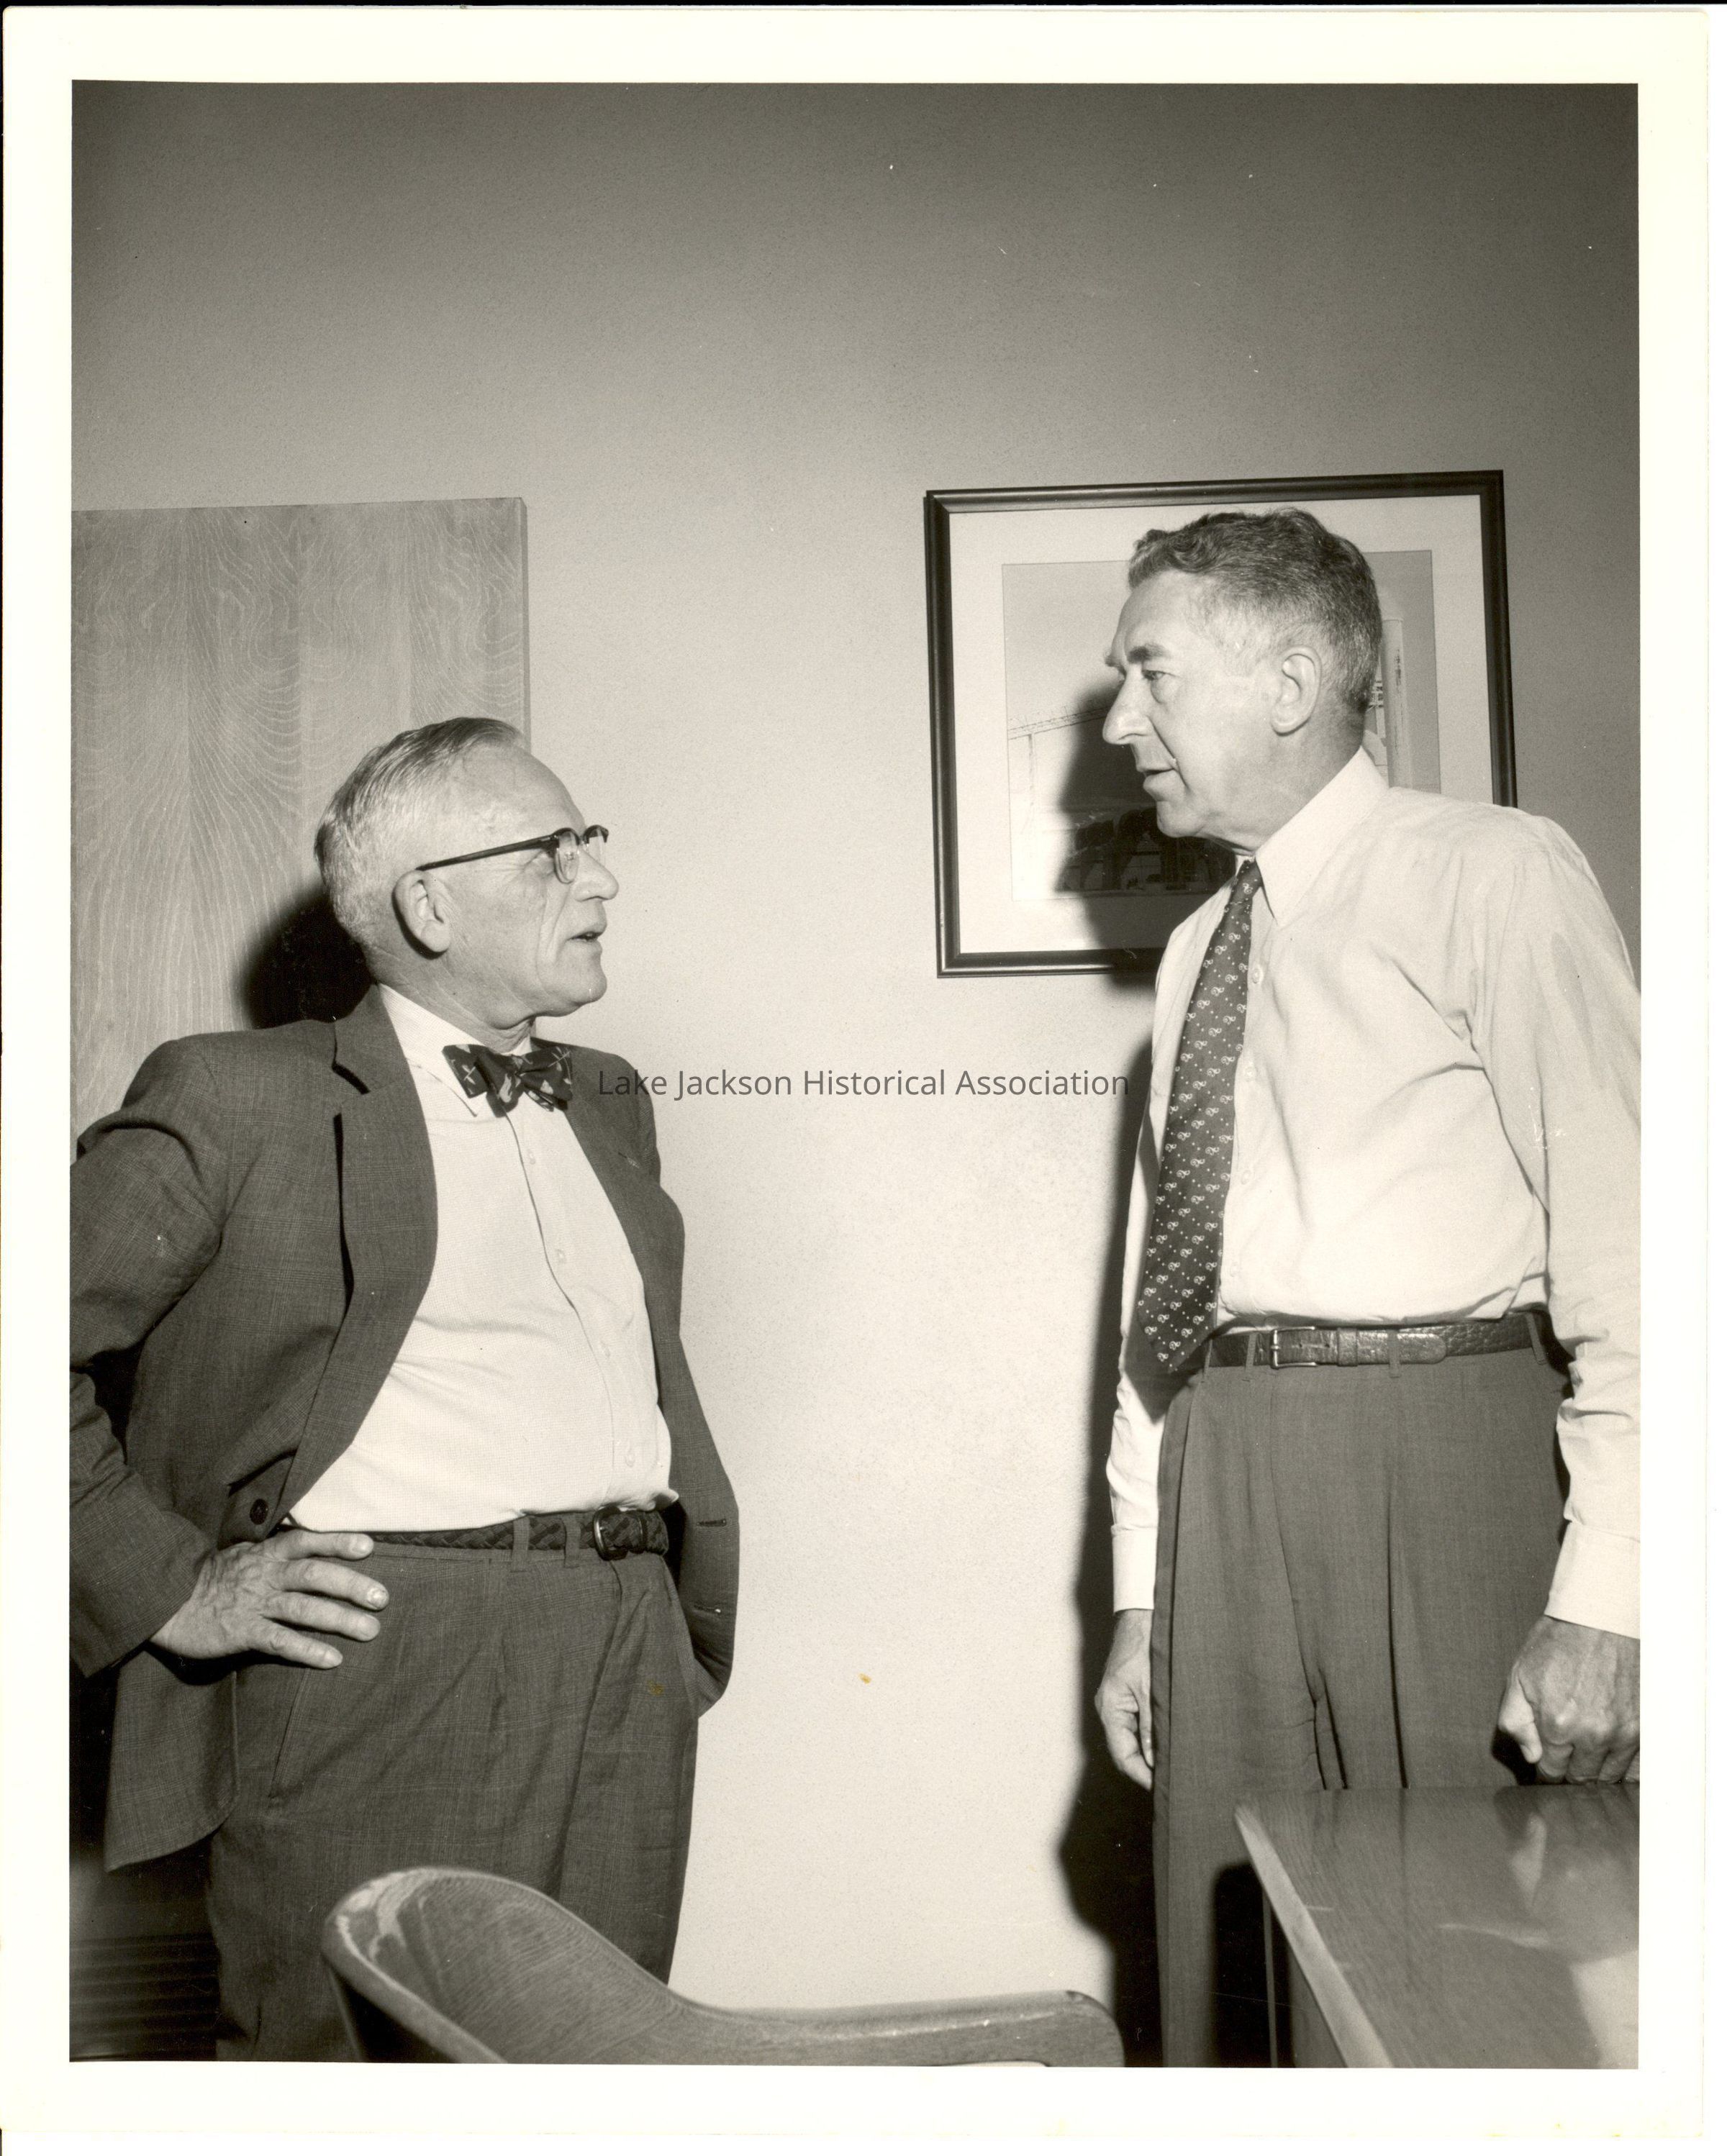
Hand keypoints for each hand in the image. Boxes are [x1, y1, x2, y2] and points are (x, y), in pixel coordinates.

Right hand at [150, 1530, 387, 1667]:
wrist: (166, 1602)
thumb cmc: (212, 1580)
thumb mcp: (244, 1557)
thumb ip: (276, 1556)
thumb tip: (314, 1552)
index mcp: (265, 1554)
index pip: (305, 1541)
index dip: (336, 1542)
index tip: (368, 1546)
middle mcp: (264, 1576)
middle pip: (313, 1575)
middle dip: (350, 1585)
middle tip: (382, 1598)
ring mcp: (253, 1604)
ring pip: (303, 1609)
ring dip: (339, 1619)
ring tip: (370, 1630)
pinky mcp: (241, 1632)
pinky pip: (280, 1642)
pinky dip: (308, 1650)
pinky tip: (333, 1659)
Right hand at [1095, 1607, 1154, 1788]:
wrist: (1141, 1617)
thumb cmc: (1142, 1647)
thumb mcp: (1150, 1688)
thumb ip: (1151, 1725)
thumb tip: (1153, 1759)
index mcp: (1111, 1708)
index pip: (1122, 1754)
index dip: (1141, 1774)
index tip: (1161, 1786)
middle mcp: (1111, 1709)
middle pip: (1126, 1750)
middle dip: (1147, 1767)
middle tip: (1172, 1780)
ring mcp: (1119, 1703)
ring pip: (1133, 1739)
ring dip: (1151, 1752)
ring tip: (1174, 1765)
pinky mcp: (1129, 1697)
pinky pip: (1138, 1725)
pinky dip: (1152, 1737)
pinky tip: (1169, 1742)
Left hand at [1496, 1615, 1638, 1782]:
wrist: (1602, 1618)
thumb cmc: (1560, 1643)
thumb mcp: (1520, 1675)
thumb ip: (1516, 1720)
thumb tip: (1530, 1755)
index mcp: (1557, 1725)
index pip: (1551, 1771)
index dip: (1546, 1770)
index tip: (1548, 1765)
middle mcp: (1593, 1736)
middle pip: (1582, 1779)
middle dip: (1571, 1774)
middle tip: (1567, 1762)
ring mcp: (1623, 1733)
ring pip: (1610, 1776)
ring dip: (1598, 1772)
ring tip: (1589, 1758)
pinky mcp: (1645, 1727)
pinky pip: (1637, 1765)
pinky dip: (1625, 1767)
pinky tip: (1614, 1758)